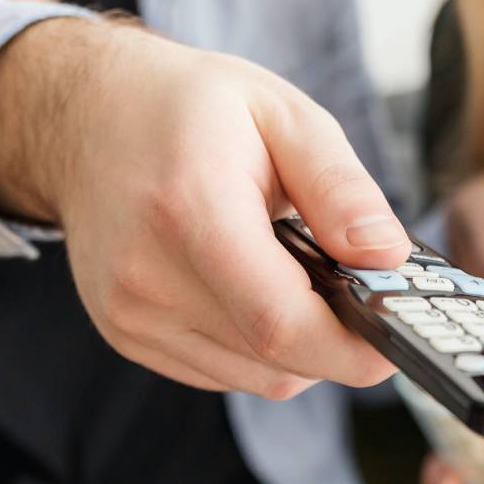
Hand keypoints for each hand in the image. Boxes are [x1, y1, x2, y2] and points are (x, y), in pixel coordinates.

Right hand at [0, 18, 409, 397]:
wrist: (85, 115)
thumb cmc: (188, 107)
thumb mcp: (282, 115)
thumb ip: (340, 188)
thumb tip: (388, 257)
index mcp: (189, 209)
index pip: (279, 322)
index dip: (352, 346)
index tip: (398, 333)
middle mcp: (147, 276)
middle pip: (273, 360)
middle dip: (338, 341)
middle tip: (363, 292)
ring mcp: (130, 314)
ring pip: (254, 377)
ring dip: (299, 345)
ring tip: (300, 274)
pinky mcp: (126, 335)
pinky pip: (222, 371)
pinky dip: (259, 346)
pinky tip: (256, 287)